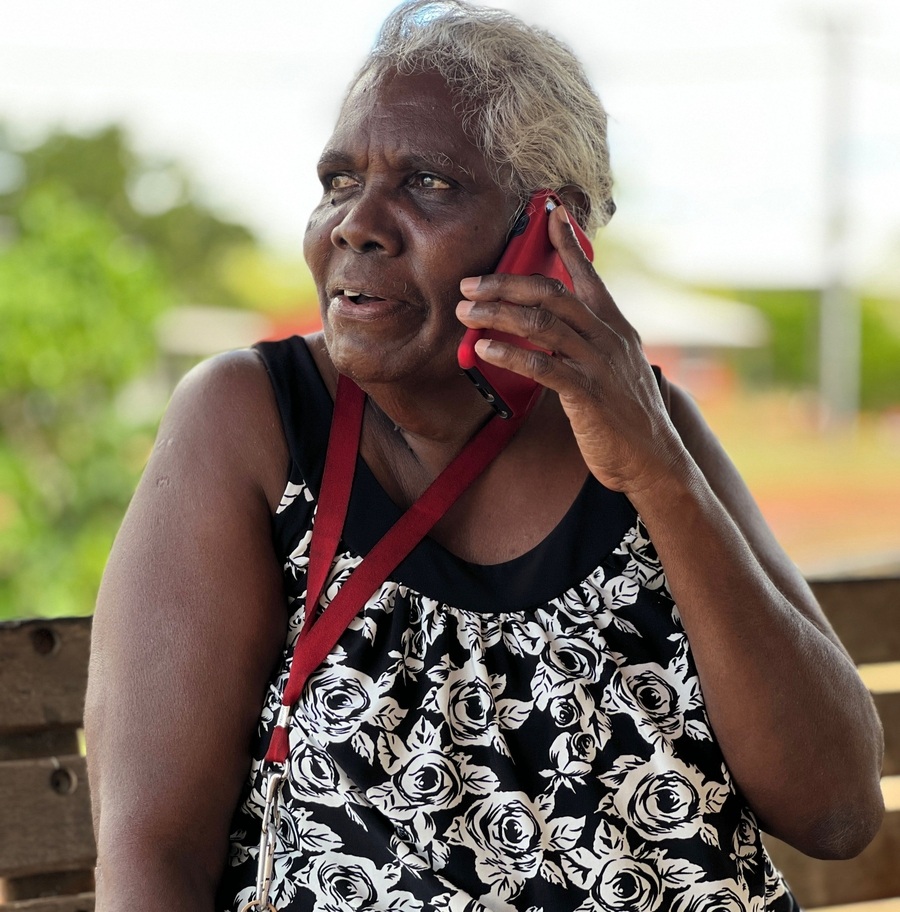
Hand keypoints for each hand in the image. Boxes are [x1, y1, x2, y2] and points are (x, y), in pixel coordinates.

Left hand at [456, 205, 684, 495]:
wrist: (655, 460)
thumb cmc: (626, 417)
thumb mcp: (615, 369)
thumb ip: (588, 344)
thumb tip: (553, 330)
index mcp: (615, 327)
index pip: (589, 276)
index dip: (569, 244)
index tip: (551, 215)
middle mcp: (609, 338)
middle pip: (552, 294)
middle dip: (506, 284)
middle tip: (469, 284)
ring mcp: (599, 364)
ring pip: (543, 325)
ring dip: (498, 315)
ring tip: (466, 313)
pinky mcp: (588, 395)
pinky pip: (543, 367)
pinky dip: (510, 355)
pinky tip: (484, 350)